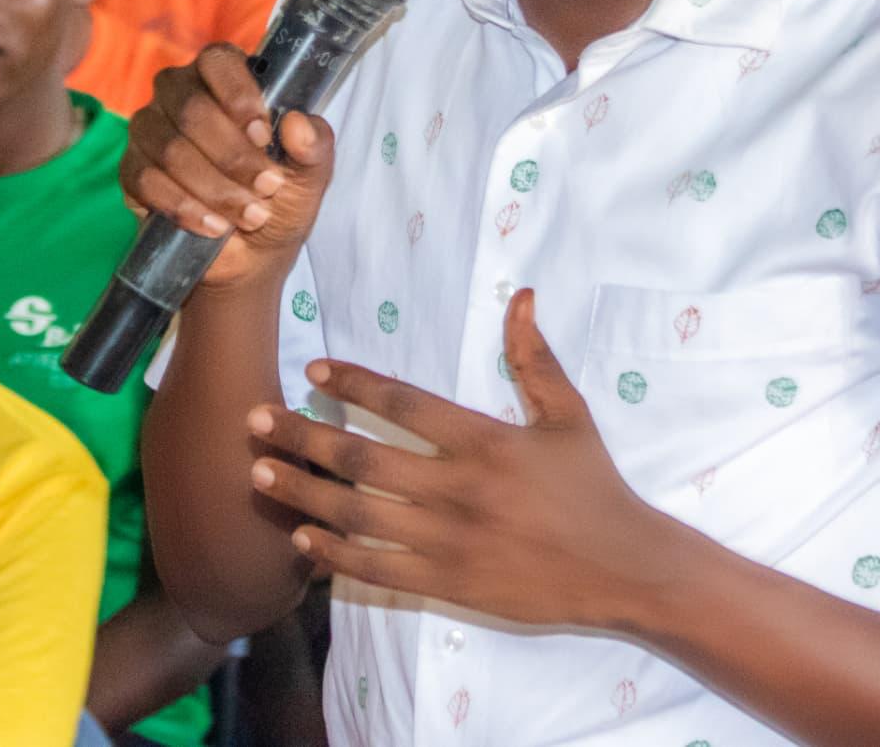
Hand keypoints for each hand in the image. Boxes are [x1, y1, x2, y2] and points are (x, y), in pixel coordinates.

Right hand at [120, 45, 335, 291]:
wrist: (250, 254)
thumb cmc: (278, 198)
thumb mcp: (310, 176)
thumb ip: (314, 146)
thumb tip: (299, 123)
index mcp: (224, 79)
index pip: (217, 60)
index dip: (238, 95)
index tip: (263, 136)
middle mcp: (179, 94)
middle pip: (191, 108)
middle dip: (233, 156)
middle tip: (267, 187)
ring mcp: (150, 130)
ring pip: (169, 148)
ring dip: (214, 188)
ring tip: (249, 215)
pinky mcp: (132, 170)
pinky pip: (146, 180)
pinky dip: (185, 207)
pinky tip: (213, 226)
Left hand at [245, 290, 685, 633]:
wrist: (624, 569)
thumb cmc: (595, 487)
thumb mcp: (570, 415)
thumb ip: (534, 358)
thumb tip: (519, 295)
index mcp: (486, 442)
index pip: (404, 404)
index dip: (354, 384)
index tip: (314, 371)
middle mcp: (459, 490)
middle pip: (362, 459)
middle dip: (301, 438)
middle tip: (254, 422)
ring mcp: (450, 542)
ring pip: (358, 515)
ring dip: (303, 493)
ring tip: (259, 475)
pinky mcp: (449, 584)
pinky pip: (378, 570)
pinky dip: (335, 555)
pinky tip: (303, 538)